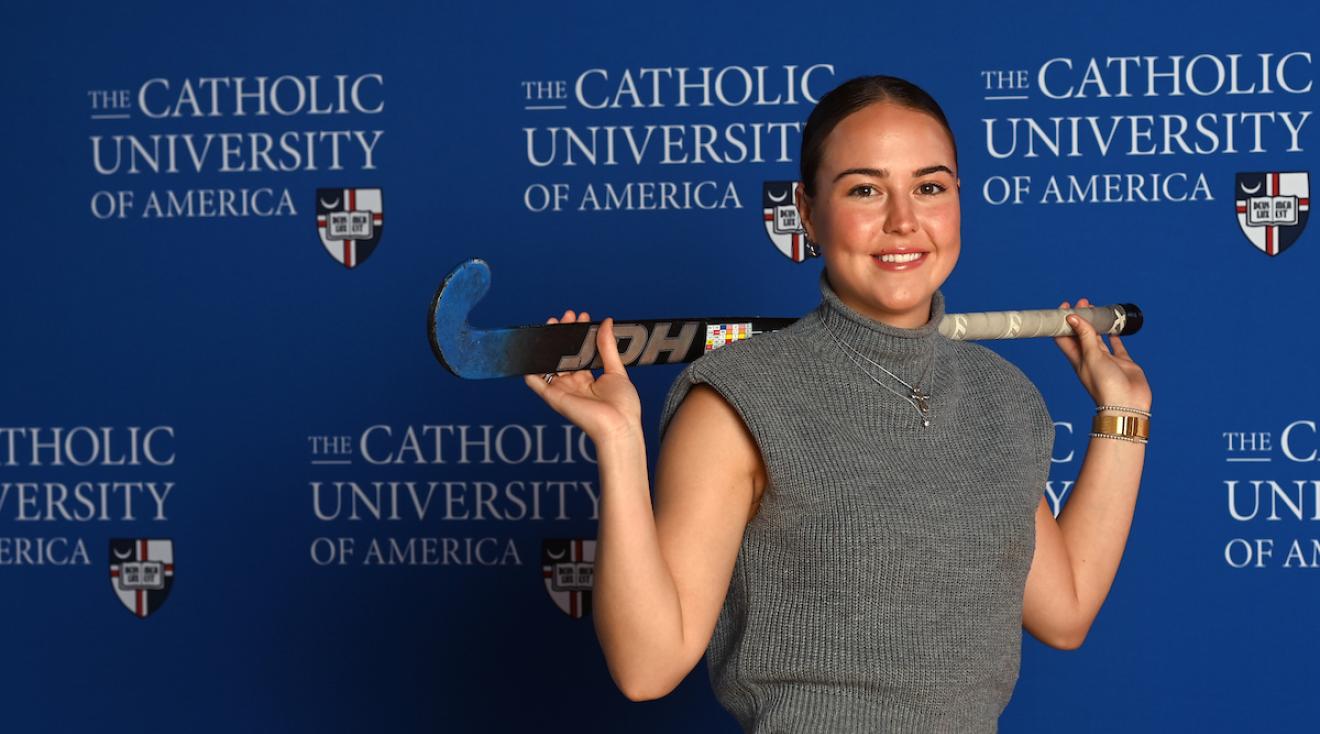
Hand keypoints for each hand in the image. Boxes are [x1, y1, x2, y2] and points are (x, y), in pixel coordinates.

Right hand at [524, 310, 642, 441]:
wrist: (620, 427)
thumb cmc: (623, 407)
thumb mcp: (617, 371)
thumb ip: (607, 347)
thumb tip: (606, 322)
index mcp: (588, 381)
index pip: (578, 353)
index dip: (578, 335)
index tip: (581, 317)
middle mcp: (573, 385)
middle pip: (563, 356)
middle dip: (563, 334)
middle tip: (567, 316)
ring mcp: (563, 391)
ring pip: (549, 364)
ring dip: (548, 344)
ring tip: (552, 323)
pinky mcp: (554, 397)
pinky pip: (536, 382)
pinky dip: (530, 369)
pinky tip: (528, 353)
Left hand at [1054, 297, 1151, 409]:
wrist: (1127, 405)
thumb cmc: (1106, 386)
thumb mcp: (1092, 357)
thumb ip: (1084, 336)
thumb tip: (1072, 317)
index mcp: (1077, 359)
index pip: (1064, 337)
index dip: (1061, 322)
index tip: (1064, 306)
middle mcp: (1090, 359)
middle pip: (1081, 335)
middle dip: (1080, 318)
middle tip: (1083, 301)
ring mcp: (1107, 360)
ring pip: (1098, 338)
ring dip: (1096, 323)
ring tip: (1096, 308)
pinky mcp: (1123, 363)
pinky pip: (1117, 346)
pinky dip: (1115, 335)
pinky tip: (1113, 326)